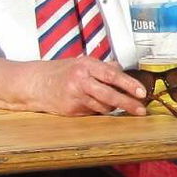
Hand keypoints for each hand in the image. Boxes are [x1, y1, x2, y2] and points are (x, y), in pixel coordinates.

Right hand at [30, 56, 149, 116]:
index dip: (128, 84)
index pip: (112, 74)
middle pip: (109, 95)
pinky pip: (93, 113)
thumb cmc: (61, 72)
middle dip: (128, 103)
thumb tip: (122, 70)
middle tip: (141, 110)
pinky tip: (94, 104)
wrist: (34, 83)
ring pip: (103, 107)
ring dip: (113, 107)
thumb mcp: (82, 63)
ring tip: (117, 104)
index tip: (141, 92)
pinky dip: (98, 110)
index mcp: (85, 65)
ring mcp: (75, 97)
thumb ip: (103, 67)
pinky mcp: (71, 110)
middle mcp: (80, 80)